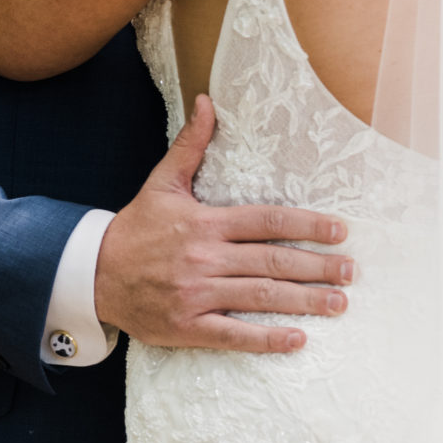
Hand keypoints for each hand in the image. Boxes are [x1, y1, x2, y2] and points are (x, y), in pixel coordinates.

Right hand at [94, 95, 354, 353]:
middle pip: (273, 260)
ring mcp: (196, 293)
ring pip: (261, 296)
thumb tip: (207, 103)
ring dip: (305, 300)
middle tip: (350, 271)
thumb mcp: (161, 184)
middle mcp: (205, 257)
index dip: (307, 225)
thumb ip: (190, 146)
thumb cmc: (135, 230)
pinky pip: (234, 333)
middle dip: (317, 266)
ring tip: (338, 303)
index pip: (267, 220)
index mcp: (205, 223)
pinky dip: (267, 339)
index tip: (339, 231)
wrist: (92, 275)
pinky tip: (297, 339)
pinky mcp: (187, 326)